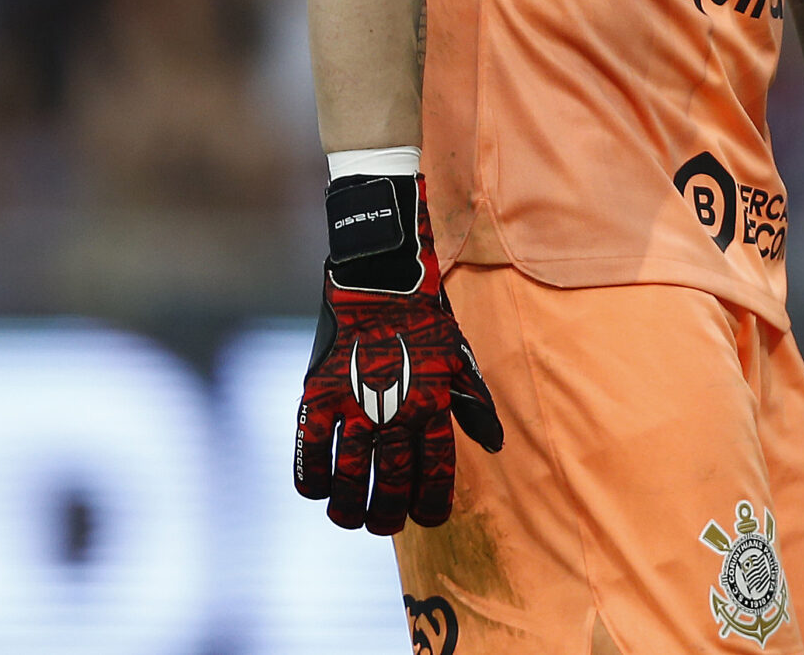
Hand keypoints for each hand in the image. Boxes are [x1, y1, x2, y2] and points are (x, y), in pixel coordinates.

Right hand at [294, 173, 503, 533]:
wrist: (380, 278)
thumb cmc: (425, 322)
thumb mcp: (460, 359)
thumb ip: (474, 406)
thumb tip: (493, 446)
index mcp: (434, 406)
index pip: (436, 475)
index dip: (432, 507)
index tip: (426, 519)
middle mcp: (396, 412)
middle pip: (390, 488)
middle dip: (388, 517)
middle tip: (384, 524)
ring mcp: (353, 406)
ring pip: (348, 482)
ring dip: (349, 510)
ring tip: (351, 517)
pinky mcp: (317, 395)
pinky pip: (310, 454)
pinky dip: (312, 480)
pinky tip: (320, 488)